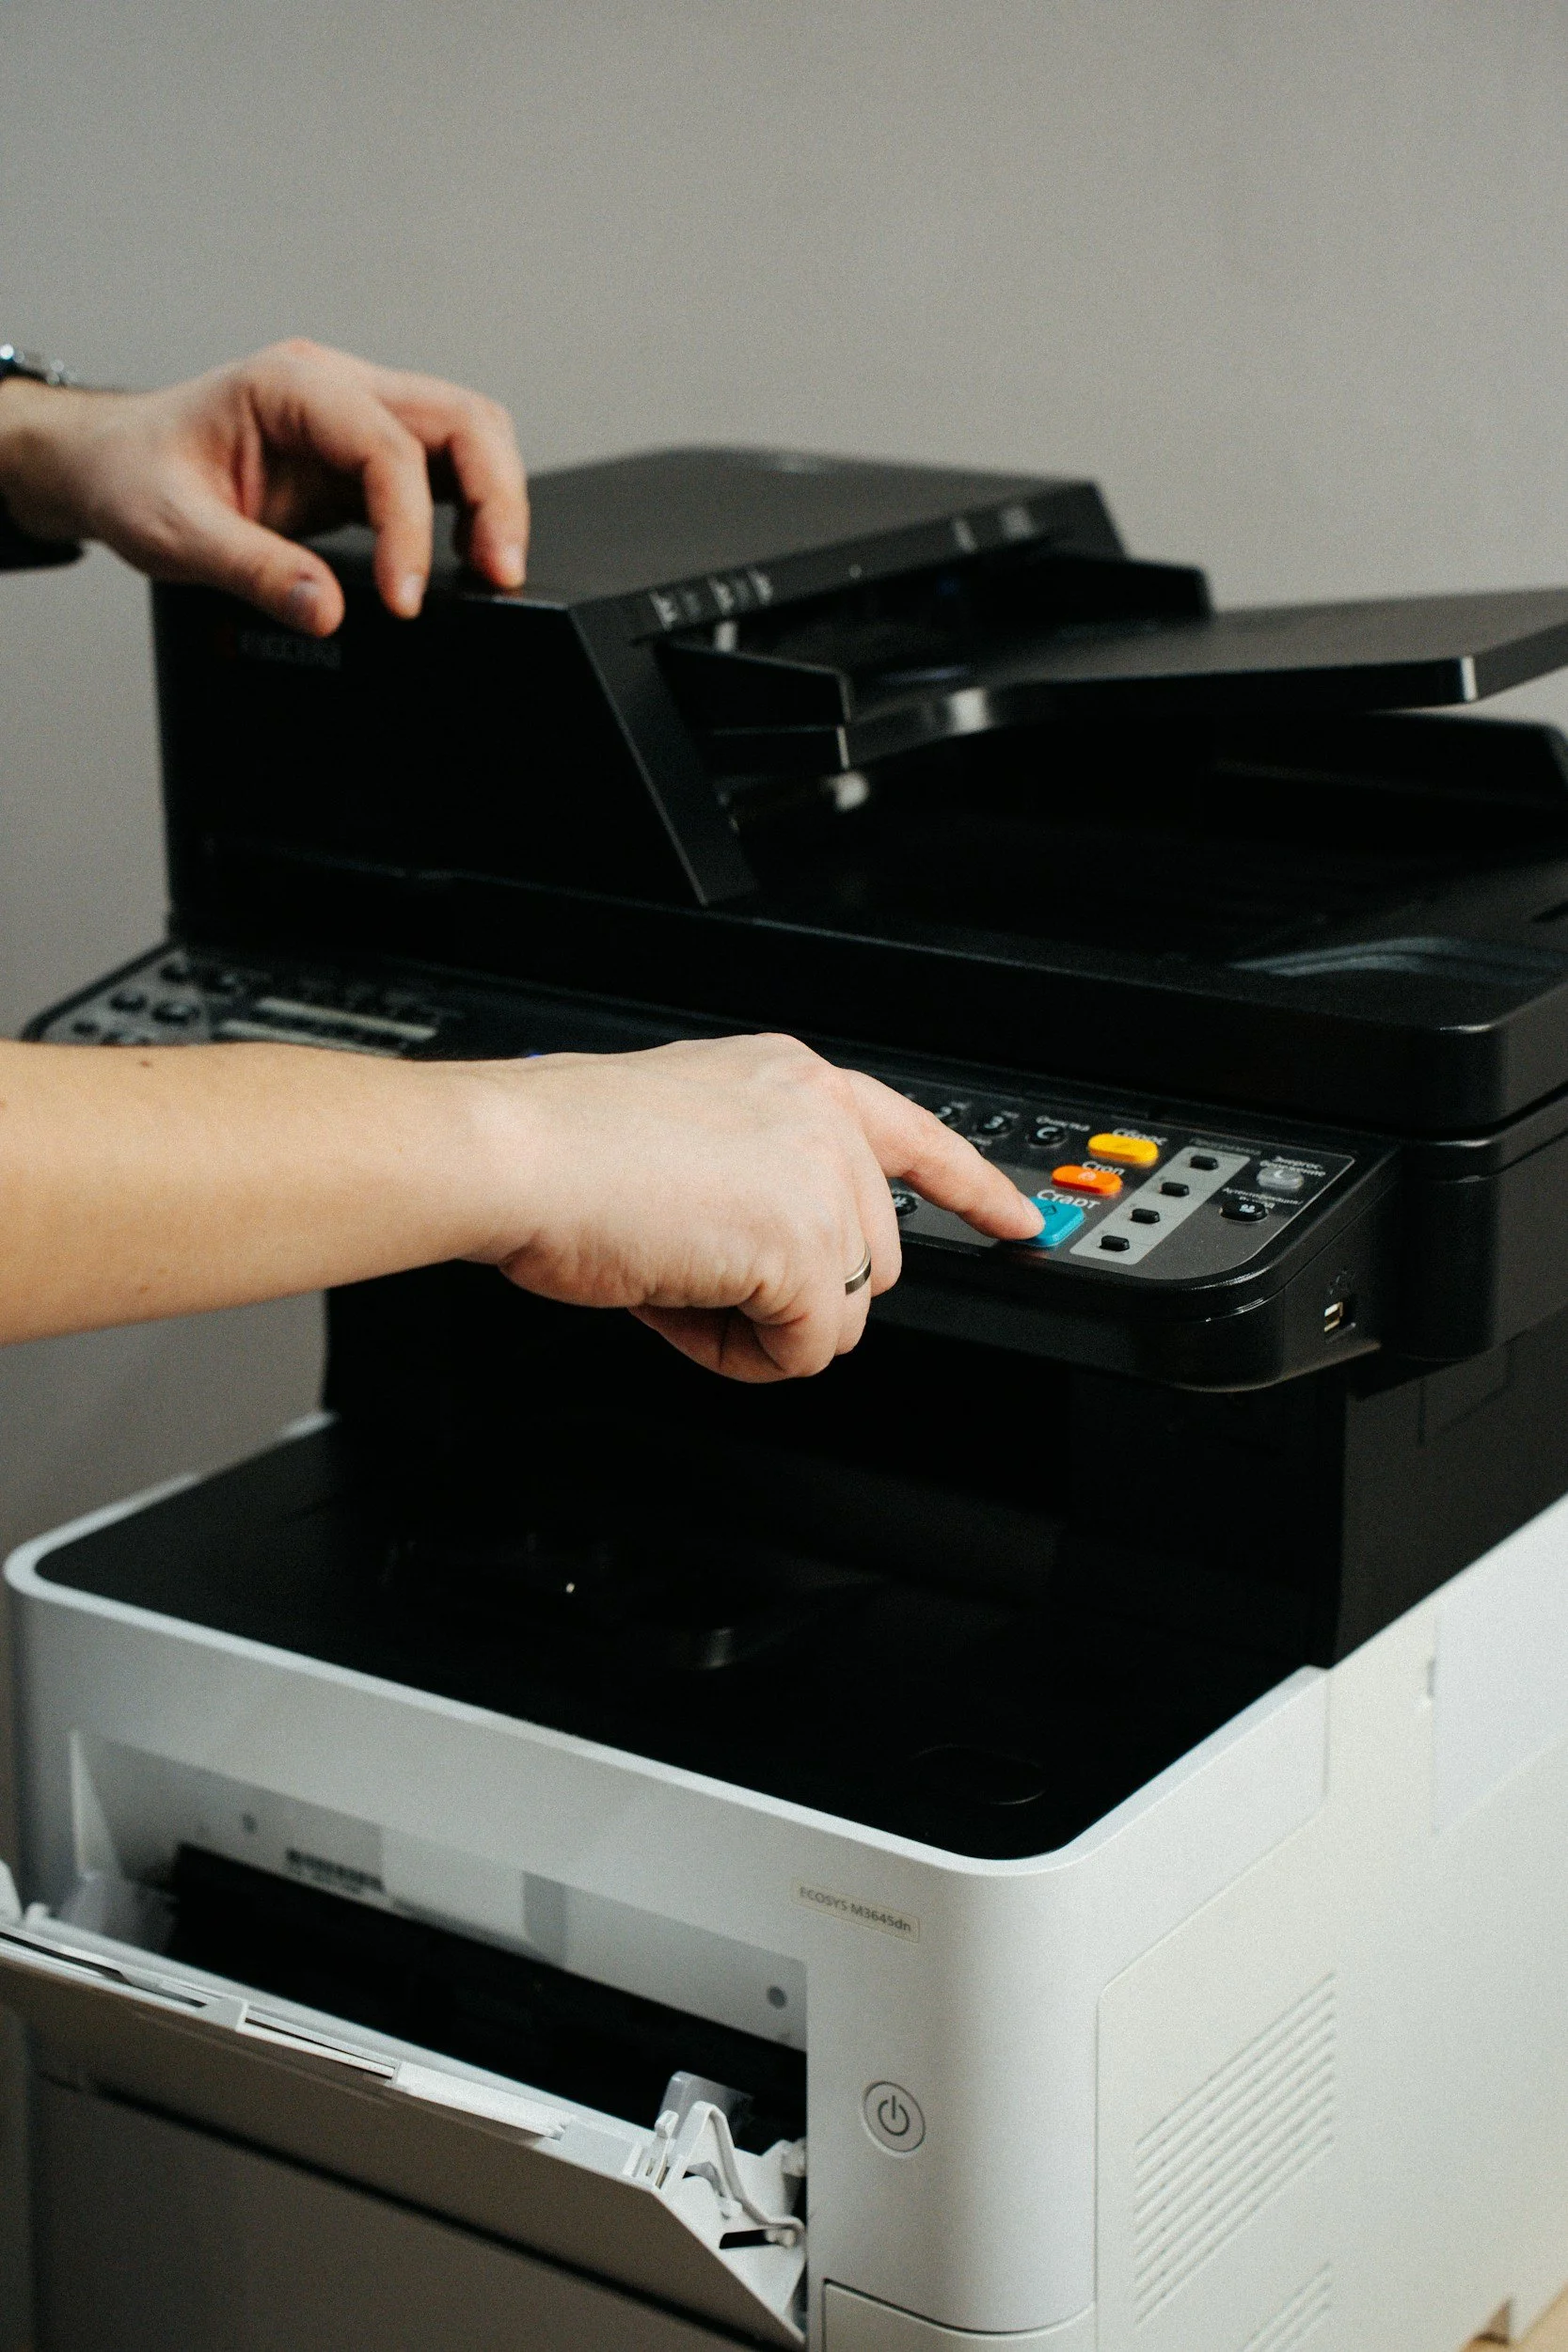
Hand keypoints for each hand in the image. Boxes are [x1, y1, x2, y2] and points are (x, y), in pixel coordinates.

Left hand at [0, 338, 526, 632]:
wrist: (110, 464)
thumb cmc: (133, 477)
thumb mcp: (175, 532)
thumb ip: (254, 571)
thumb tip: (329, 611)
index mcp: (290, 386)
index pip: (388, 445)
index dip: (411, 528)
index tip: (406, 599)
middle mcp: (335, 388)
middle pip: (462, 418)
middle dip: (495, 497)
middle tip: (500, 575)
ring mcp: (357, 418)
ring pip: (469, 436)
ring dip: (495, 501)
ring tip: (494, 572)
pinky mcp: (365, 458)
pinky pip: (444, 472)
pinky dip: (470, 513)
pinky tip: (464, 561)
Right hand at [466, 1033, 1043, 1381]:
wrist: (518, 1155)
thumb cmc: (565, 1150)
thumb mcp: (690, 1137)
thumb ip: (760, 1178)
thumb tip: (778, 1260)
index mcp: (795, 1081)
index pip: (917, 1138)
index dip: (976, 1191)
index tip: (1019, 1222)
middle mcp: (823, 1119)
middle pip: (869, 1265)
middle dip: (789, 1293)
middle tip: (693, 1268)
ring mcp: (823, 1182)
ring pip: (838, 1318)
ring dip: (755, 1326)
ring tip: (674, 1277)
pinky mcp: (807, 1250)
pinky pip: (802, 1353)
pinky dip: (735, 1355)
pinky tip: (678, 1302)